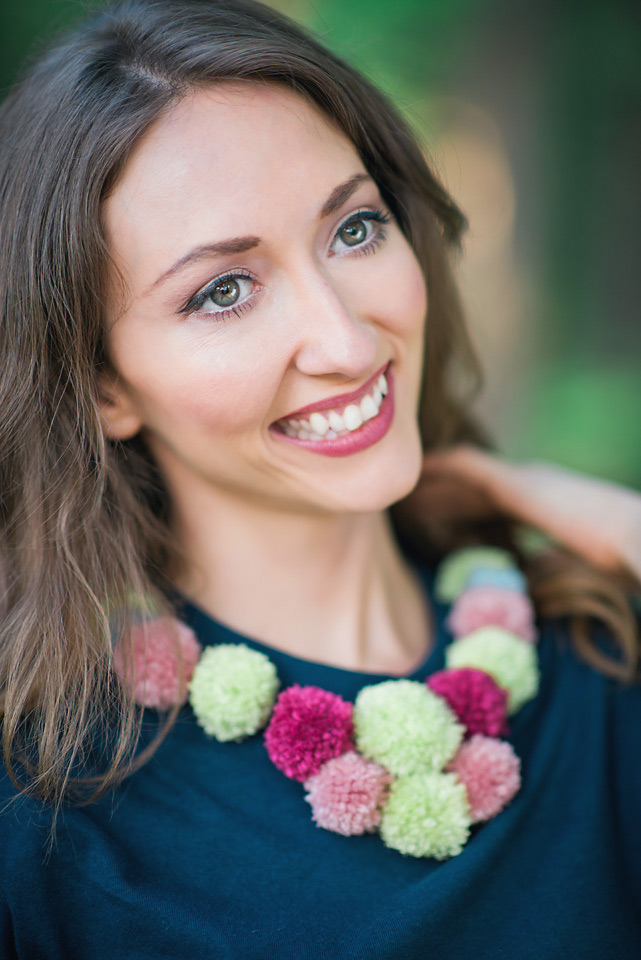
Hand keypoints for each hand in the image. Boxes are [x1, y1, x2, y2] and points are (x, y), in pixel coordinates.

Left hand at [409, 444, 640, 586]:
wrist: (637, 536)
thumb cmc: (622, 557)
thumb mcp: (577, 565)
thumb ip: (548, 565)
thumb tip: (530, 574)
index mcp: (547, 502)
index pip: (493, 503)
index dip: (461, 509)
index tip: (433, 520)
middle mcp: (533, 483)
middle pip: (473, 487)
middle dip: (441, 494)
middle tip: (406, 506)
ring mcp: (525, 478)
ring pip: (465, 476)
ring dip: (433, 482)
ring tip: (401, 493)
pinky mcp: (517, 482)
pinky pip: (467, 467)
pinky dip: (440, 468)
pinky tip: (416, 474)